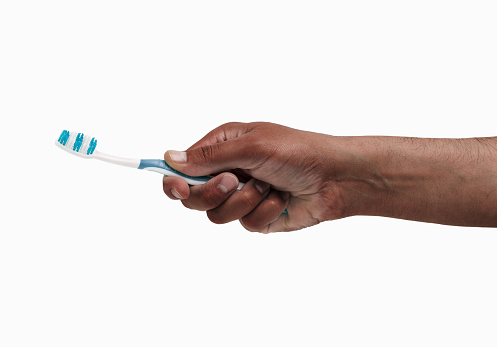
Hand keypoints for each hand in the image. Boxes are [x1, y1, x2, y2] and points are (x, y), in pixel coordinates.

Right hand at [162, 122, 344, 232]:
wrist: (335, 178)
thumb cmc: (297, 151)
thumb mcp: (252, 146)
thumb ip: (210, 157)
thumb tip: (169, 158)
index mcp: (223, 148)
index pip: (184, 167)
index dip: (175, 180)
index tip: (178, 188)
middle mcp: (229, 172)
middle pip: (195, 197)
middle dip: (214, 193)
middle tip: (234, 181)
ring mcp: (242, 196)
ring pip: (218, 215)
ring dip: (245, 201)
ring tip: (267, 186)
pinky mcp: (257, 216)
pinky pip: (245, 224)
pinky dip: (265, 211)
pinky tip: (282, 199)